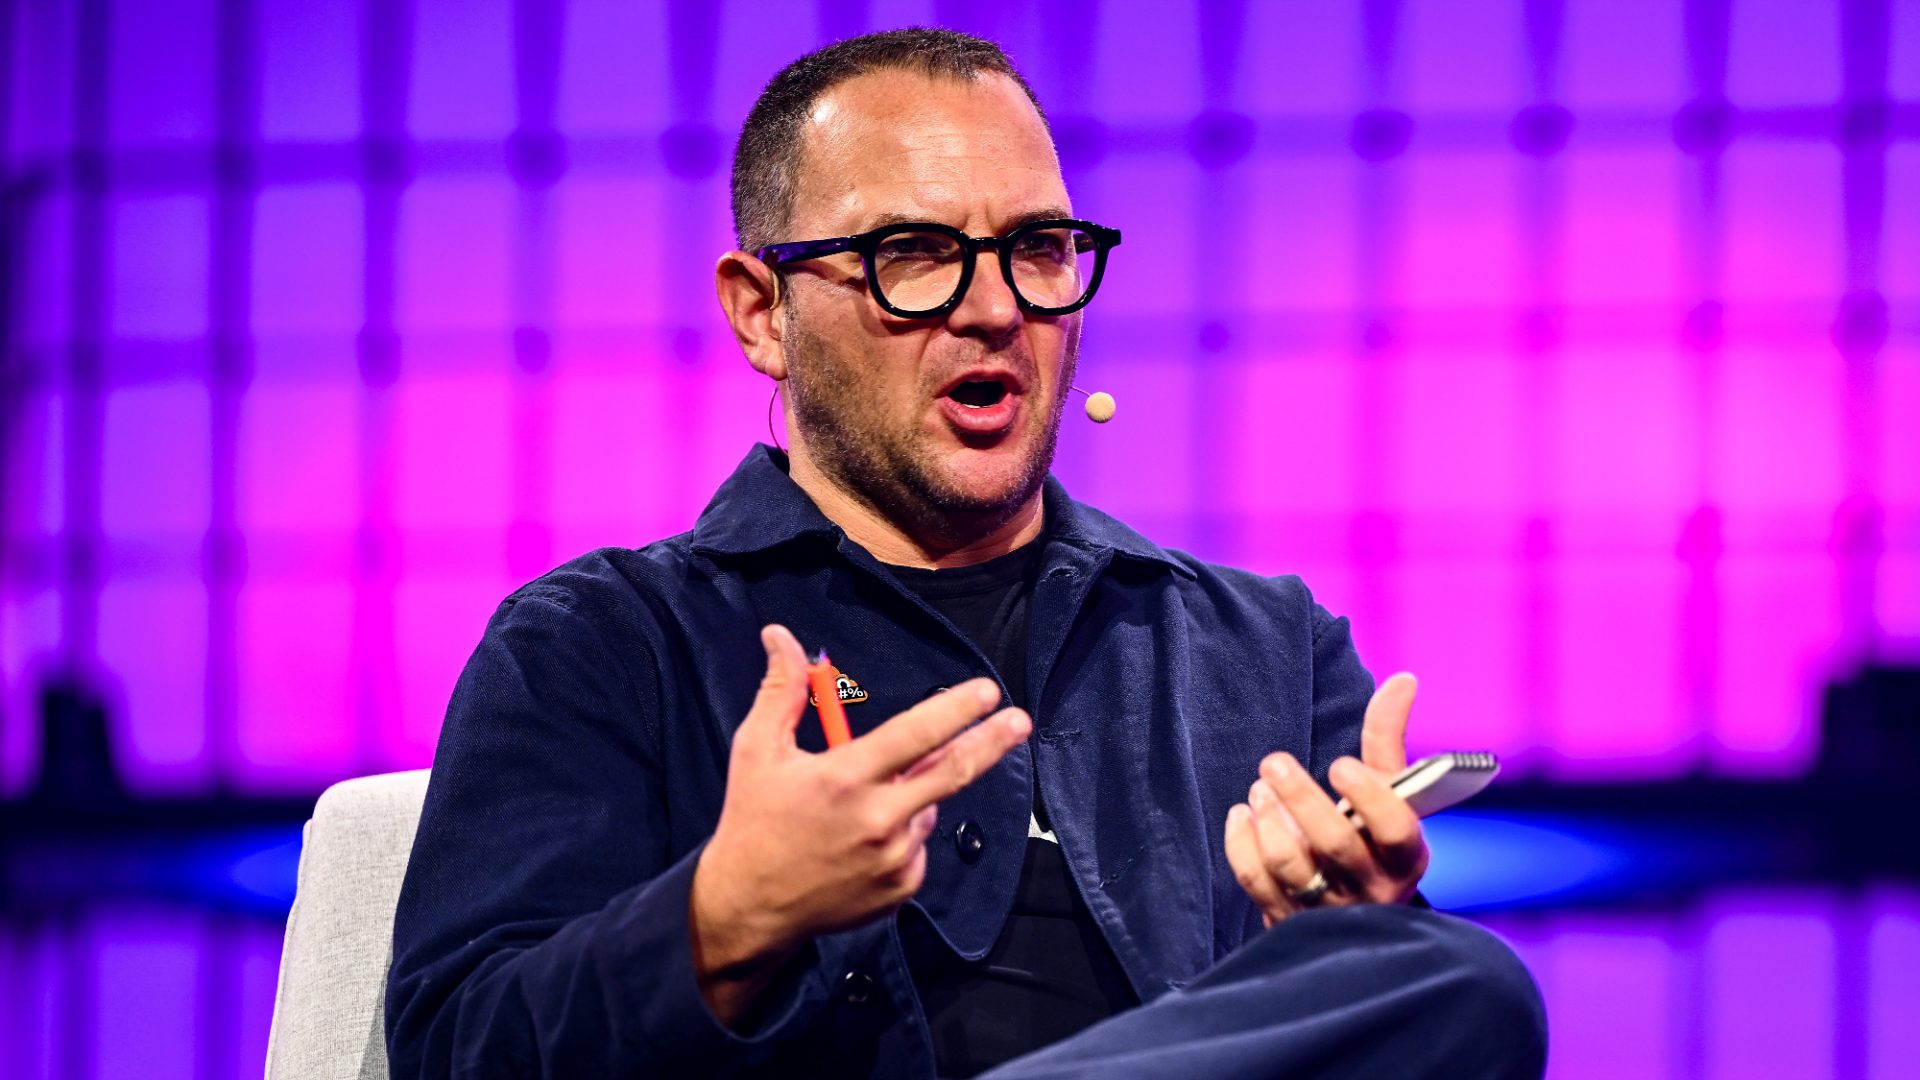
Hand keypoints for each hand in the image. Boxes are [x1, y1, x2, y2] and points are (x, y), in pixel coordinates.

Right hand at [690, 624, 1030, 1021]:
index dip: (956, 710)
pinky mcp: (900, 890)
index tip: (988, 691)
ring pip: (927, 810)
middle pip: (952, 772)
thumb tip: (780, 635)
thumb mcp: (757, 749)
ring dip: (914, 796)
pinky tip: (864, 843)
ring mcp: (894, 859)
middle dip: (991, 742)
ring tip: (861, 808)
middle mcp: (877, 819)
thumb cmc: (753, 819)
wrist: (748, 906)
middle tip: (1020, 720)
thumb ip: (782, 689)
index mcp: (845, 778)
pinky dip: (903, 836)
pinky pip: (918, 849)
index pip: (915, 734)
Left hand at [1223, 673, 1429, 926]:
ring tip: (1260, 788)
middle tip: (1273, 761)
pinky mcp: (1287, 919)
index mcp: (1405, 855)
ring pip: (1291, 866)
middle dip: (1300, 797)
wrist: (1351, 911)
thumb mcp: (1389, 794)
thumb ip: (1388, 739)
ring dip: (1269, 819)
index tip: (1341, 765)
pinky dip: (1241, 845)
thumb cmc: (1371, 837)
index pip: (1395, 830)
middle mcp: (1370, 887)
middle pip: (1334, 844)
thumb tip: (1403, 679)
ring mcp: (1327, 909)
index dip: (1369, 797)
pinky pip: (1256, 882)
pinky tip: (1241, 815)